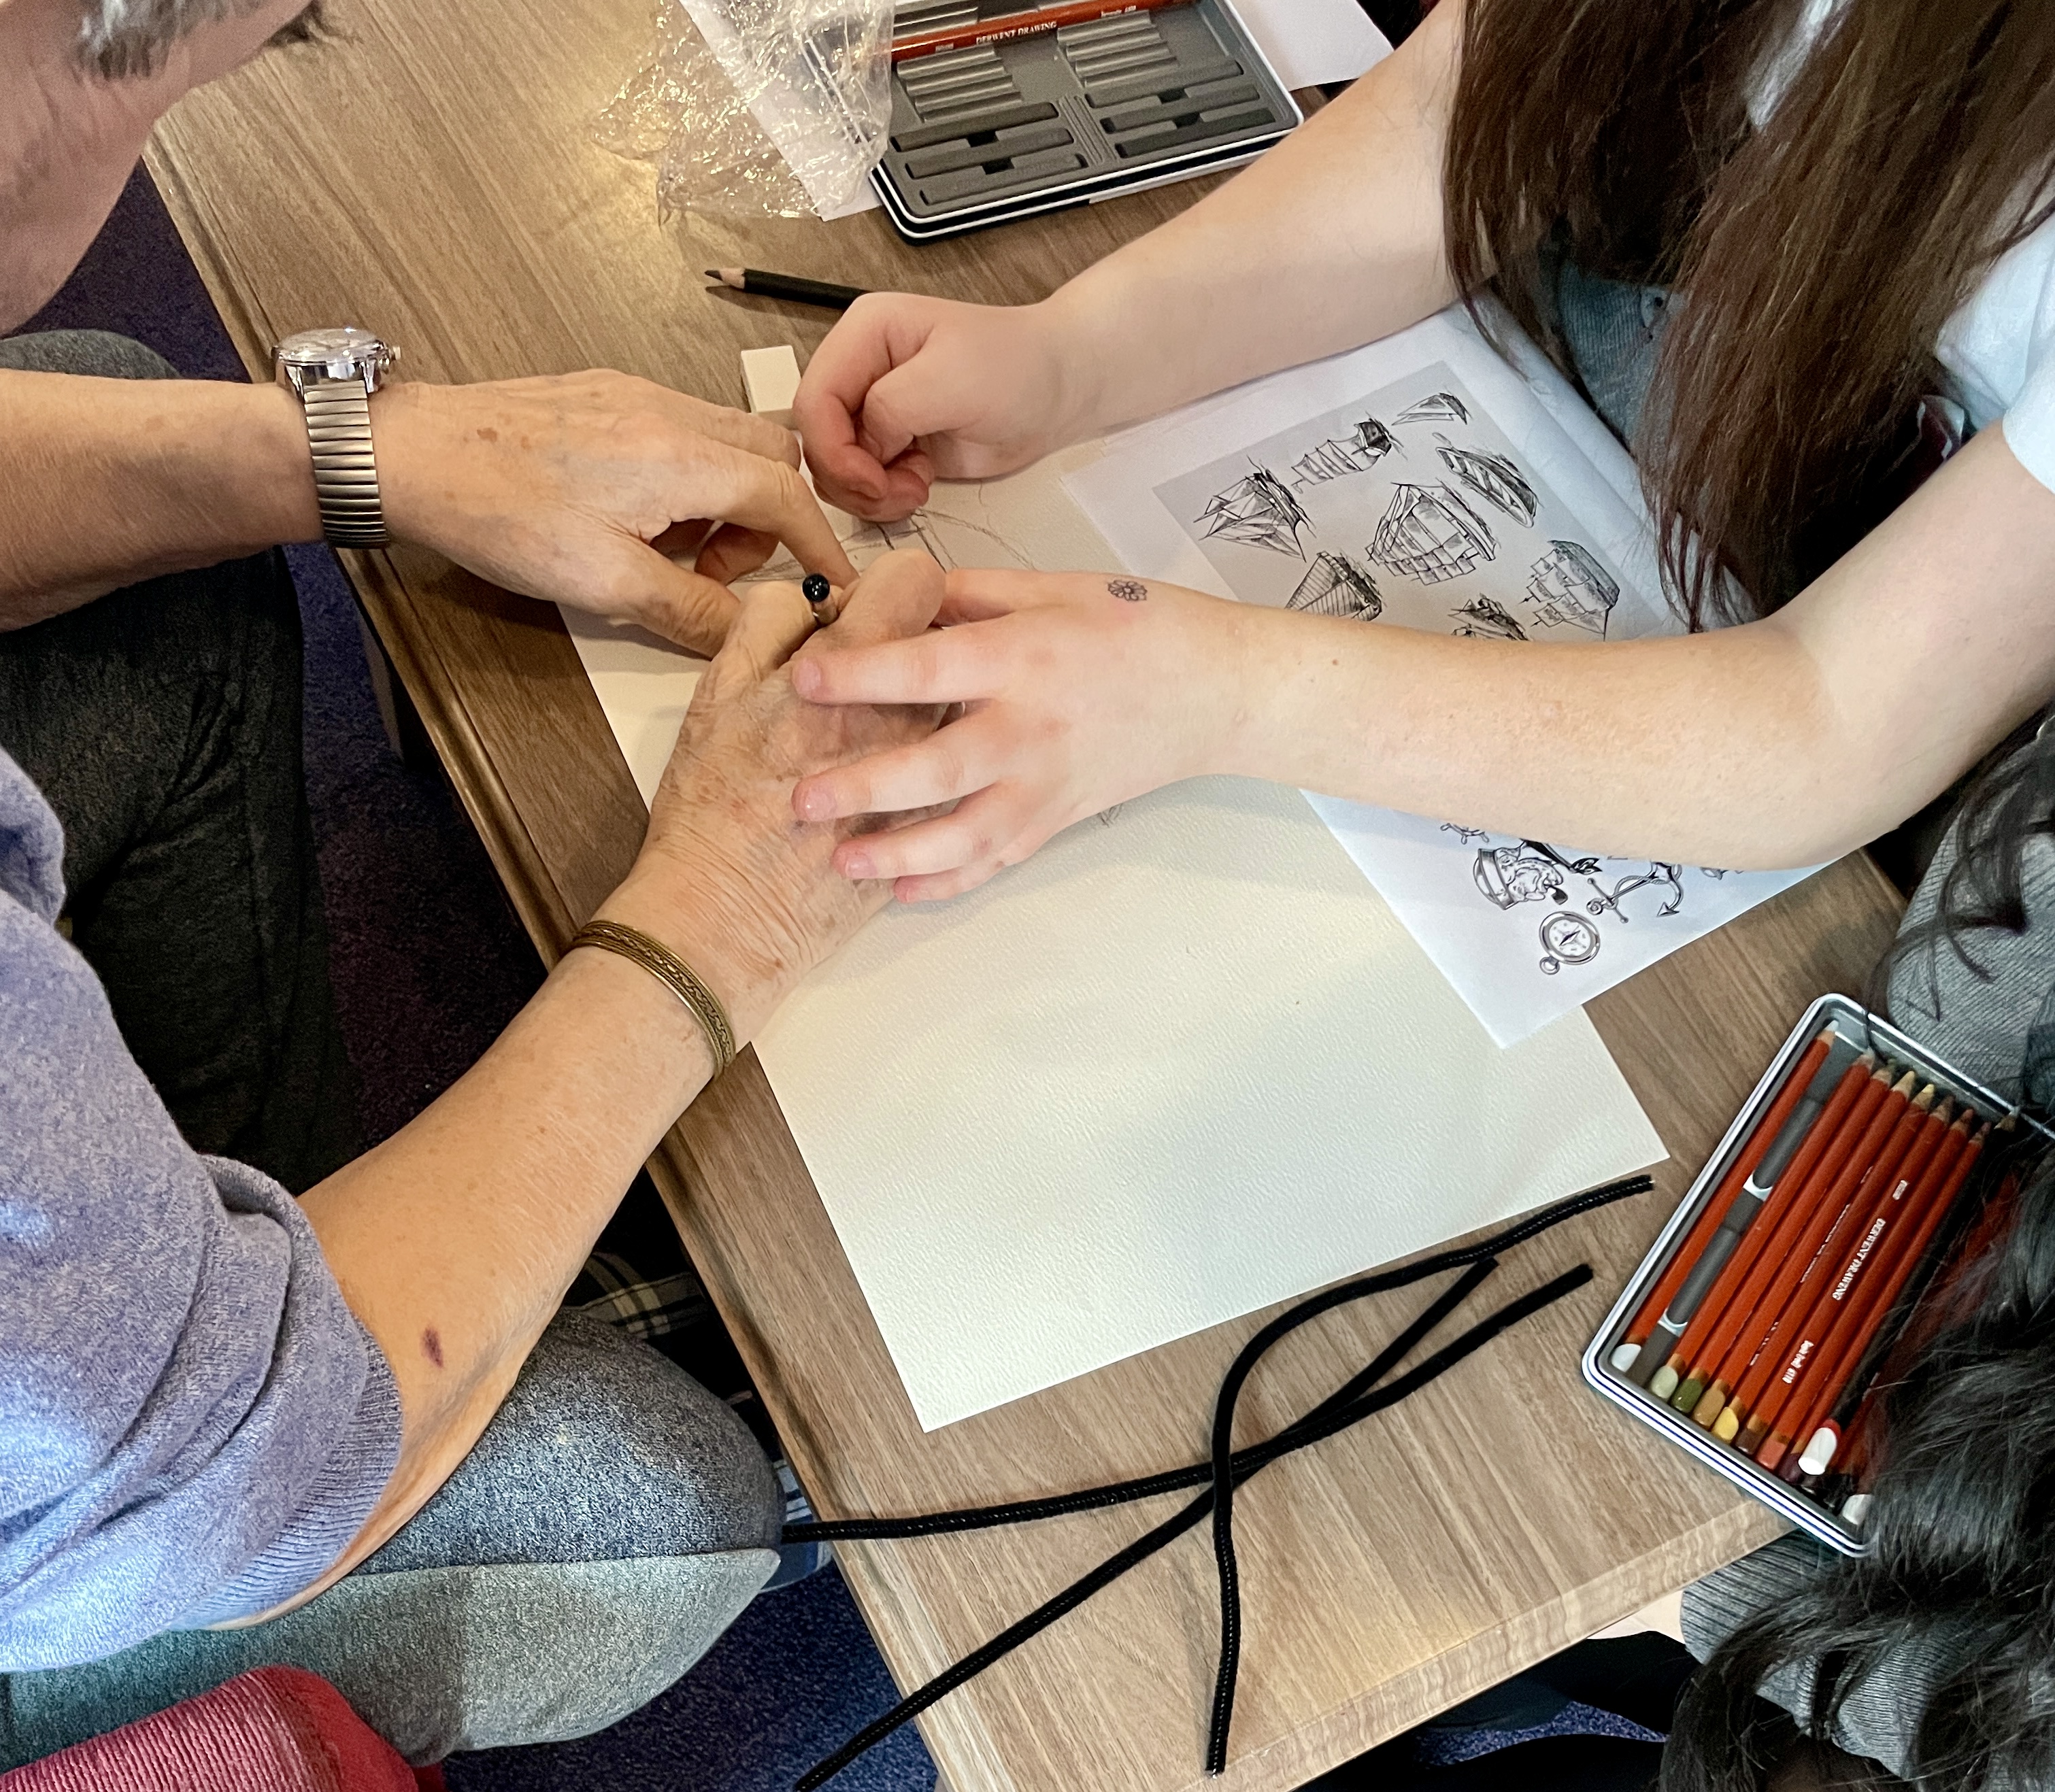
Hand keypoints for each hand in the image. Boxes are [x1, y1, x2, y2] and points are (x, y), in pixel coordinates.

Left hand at [374, 371, 857, 655]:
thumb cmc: (496, 512)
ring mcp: (637, 397)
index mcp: (681, 456)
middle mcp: (669, 412)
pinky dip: (688, 478)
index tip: (831, 583)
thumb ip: (690, 610)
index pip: (789, 496)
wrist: (411, 455)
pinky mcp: (606, 396)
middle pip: (774, 455)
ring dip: (727, 500)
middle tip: (722, 572)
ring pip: (730, 440)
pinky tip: (637, 518)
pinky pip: (683, 432)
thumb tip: (746, 631)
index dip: (820, 546)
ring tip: (672, 551)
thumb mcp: (602, 584)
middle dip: (772, 519)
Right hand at [601, 551, 950, 1039]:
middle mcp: (914, 717)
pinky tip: (905, 777)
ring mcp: (939, 777)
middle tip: (881, 662)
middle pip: (955, 642)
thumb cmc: (714, 806)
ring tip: (887, 723)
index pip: (917, 580)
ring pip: (969, 709)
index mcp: (856, 670)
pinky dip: (947, 766)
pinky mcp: (945, 832)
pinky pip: (970, 781)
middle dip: (922, 639)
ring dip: (938, 703)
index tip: (870, 602)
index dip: (891, 581)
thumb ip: (771, 622)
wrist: (725, 917)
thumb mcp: (720, 689)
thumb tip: (812, 596)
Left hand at [787, 569, 1237, 900]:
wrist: (1216, 691)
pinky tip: (899, 890)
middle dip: (866, 786)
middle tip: (800, 799)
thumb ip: (970, 594)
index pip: (927, 669)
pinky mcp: (1059, 819)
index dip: (860, 676)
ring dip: (901, 852)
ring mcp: (1047, 785)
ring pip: (967, 833)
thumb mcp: (1052, 587)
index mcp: (1022, 657)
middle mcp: (1031, 729)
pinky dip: (950, 882)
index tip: (802, 681)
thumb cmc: (1135, 627)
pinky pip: (998, 860)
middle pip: (938, 767)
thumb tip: (892, 596)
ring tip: (842, 860)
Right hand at [794, 295, 1088, 520]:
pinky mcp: (894, 443)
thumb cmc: (1018, 366)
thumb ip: (891, 406)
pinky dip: (883, 497)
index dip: (831, 450)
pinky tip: (919, 484)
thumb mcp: (950, 378)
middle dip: (851, 477)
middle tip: (895, 491)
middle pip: (817, 439)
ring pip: (835, 467)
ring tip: (914, 487)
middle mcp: (862, 369)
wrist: (1060, 389)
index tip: (870, 480)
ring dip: (868, 492)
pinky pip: (863, 482)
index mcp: (865, 333)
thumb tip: (863, 445)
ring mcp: (876, 409)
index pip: (812, 399)